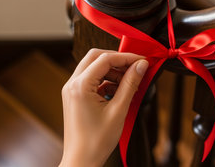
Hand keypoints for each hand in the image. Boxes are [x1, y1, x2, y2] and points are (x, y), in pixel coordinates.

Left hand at [59, 49, 148, 166]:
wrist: (82, 161)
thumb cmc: (96, 141)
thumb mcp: (119, 110)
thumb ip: (130, 84)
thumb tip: (141, 66)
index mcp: (80, 86)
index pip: (105, 59)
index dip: (126, 57)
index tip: (142, 61)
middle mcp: (72, 84)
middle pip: (96, 57)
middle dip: (117, 60)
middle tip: (135, 67)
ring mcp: (72, 90)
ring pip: (94, 67)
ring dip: (113, 70)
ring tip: (129, 82)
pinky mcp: (76, 96)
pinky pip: (92, 79)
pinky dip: (107, 80)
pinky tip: (119, 91)